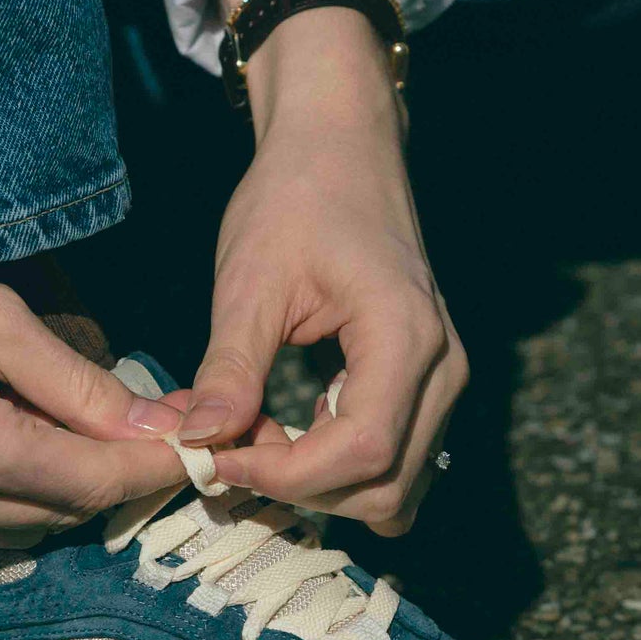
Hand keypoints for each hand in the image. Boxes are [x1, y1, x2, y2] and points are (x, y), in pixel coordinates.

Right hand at [0, 96, 184, 546]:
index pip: (92, 482)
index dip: (150, 469)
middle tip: (146, 436)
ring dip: (52, 493)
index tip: (194, 451)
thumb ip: (72, 382)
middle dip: (108, 480)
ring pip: (9, 530)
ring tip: (77, 438)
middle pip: (57, 514)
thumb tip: (147, 423)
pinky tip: (1, 450)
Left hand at [179, 0, 467, 532]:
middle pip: (385, 487)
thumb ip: (229, 368)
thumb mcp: (249, 280)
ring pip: (397, 489)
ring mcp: (443, 380)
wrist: (341, 150)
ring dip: (321, 489)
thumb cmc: (295, 199)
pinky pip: (396, 463)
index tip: (215, 457)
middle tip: (230, 448)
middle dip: (300, 489)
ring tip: (256, 440)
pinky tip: (287, 433)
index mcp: (404, 335)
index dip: (285, 475)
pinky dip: (340, 474)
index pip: (361, 451)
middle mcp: (443, 368)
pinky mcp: (428, 386)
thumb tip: (197, 443)